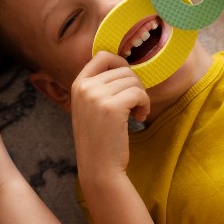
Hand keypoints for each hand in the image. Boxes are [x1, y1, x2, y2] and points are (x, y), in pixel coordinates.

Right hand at [70, 51, 149, 176]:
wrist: (98, 167)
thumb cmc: (99, 139)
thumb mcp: (89, 107)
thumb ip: (99, 87)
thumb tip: (124, 66)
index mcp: (78, 84)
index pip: (102, 56)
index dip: (121, 64)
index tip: (128, 82)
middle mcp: (85, 87)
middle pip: (123, 70)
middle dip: (135, 86)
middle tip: (135, 106)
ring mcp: (97, 96)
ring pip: (133, 81)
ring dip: (141, 97)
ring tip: (136, 114)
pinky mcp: (112, 107)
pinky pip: (139, 93)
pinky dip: (145, 104)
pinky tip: (139, 118)